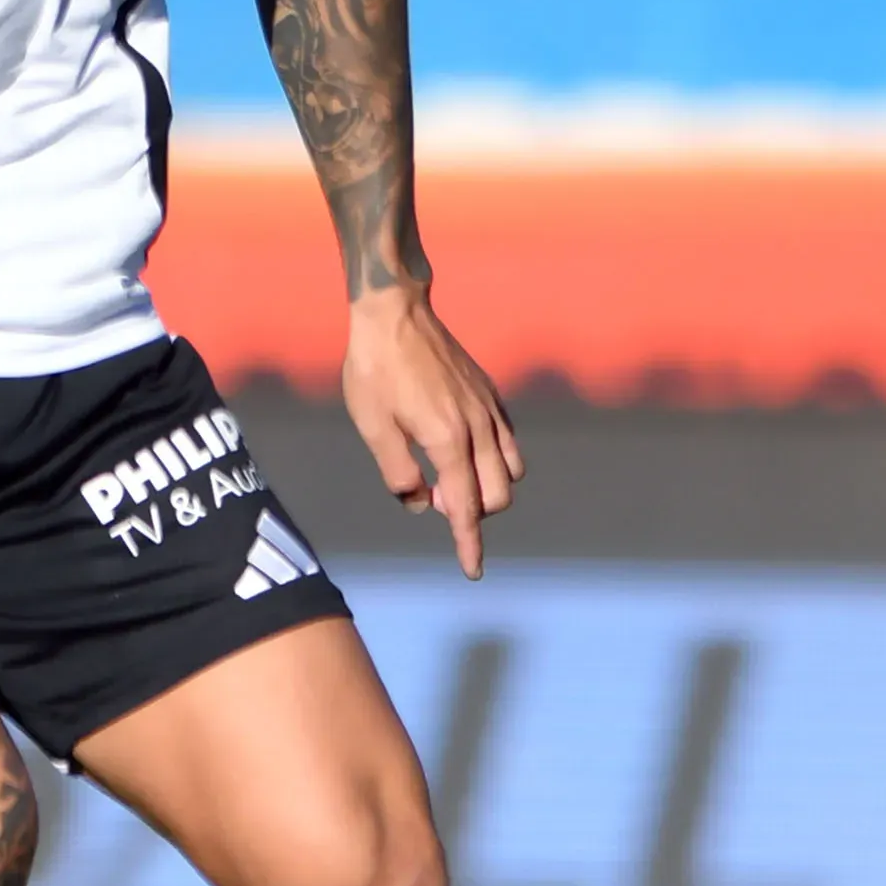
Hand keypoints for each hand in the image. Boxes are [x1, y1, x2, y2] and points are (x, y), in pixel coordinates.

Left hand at [344, 280, 522, 579]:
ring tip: (451, 477)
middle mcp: (478, 427)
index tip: (473, 571)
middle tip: (433, 499)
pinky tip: (465, 449)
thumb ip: (398, 473)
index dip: (468, 543)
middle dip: (474, 512)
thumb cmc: (375, 370)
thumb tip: (418, 503)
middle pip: (498, 495)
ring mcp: (489, 408)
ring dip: (490, 487)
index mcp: (448, 440)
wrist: (394, 314)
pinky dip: (496, 458)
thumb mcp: (373, 427)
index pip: (465, 507)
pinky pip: (508, 439)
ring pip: (512, 469)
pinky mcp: (490, 393)